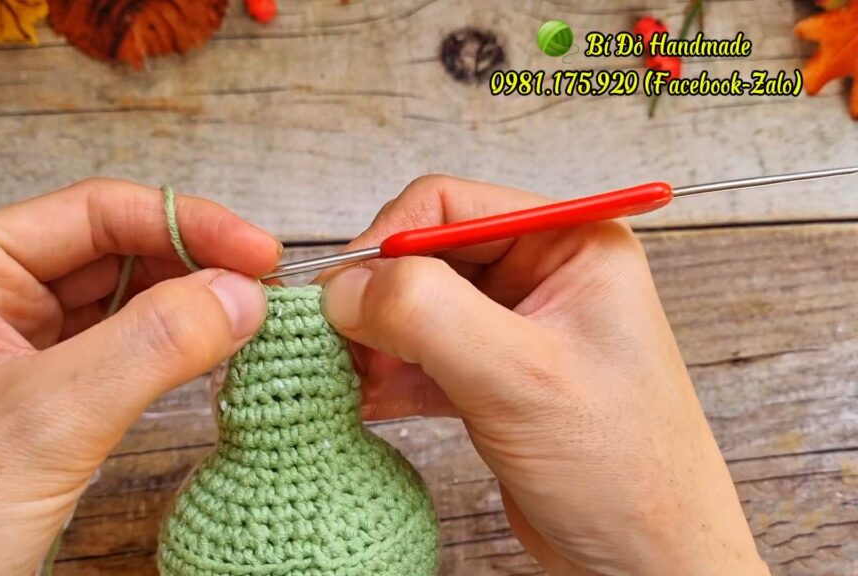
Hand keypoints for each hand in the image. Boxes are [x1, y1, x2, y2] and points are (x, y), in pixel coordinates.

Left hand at [0, 179, 279, 574]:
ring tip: (244, 317)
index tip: (256, 248)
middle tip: (260, 285)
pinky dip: (167, 349)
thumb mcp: (46, 421)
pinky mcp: (39, 399)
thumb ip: (151, 346)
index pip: (89, 214)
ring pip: (118, 302)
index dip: (181, 223)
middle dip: (188, 262)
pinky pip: (116, 351)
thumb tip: (239, 294)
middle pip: (109, 251)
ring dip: (183, 305)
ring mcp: (12, 351)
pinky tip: (207, 352)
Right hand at [320, 175, 768, 574]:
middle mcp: (541, 276)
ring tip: (342, 374)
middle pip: (426, 256)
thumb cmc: (624, 470)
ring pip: (417, 308)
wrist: (643, 560)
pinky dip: (388, 374)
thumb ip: (428, 316)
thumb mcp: (520, 378)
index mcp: (570, 245)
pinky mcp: (493, 378)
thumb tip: (345, 285)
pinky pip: (422, 356)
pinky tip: (362, 398)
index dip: (387, 240)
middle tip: (331, 338)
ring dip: (374, 339)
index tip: (343, 289)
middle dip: (375, 296)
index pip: (450, 206)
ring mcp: (515, 329)